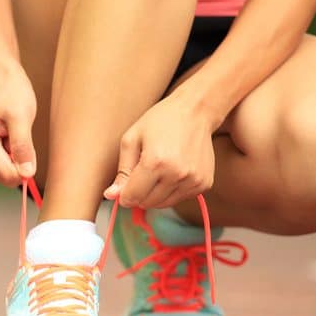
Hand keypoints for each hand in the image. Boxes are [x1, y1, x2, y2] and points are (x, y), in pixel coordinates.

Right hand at [0, 65, 37, 186]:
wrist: (5, 83)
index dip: (24, 168)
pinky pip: (4, 169)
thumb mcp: (22, 118)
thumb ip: (23, 147)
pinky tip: (10, 140)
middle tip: (19, 138)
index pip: (5, 174)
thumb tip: (27, 174)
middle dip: (18, 163)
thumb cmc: (13, 95)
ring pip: (5, 175)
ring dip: (16, 159)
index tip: (29, 148)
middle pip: (4, 177)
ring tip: (14, 136)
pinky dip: (13, 158)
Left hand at [104, 94, 215, 208]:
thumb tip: (111, 196)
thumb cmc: (160, 121)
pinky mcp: (204, 183)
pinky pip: (179, 198)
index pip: (132, 197)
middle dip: (139, 193)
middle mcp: (176, 174)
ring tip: (159, 170)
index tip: (124, 187)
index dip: (124, 195)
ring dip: (155, 193)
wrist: (196, 111)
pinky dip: (172, 190)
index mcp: (155, 163)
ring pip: (163, 204)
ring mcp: (193, 180)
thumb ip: (122, 171)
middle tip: (142, 173)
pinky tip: (173, 171)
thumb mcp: (132, 139)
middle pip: (147, 203)